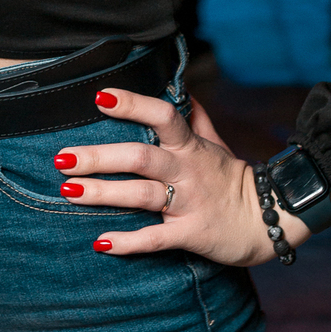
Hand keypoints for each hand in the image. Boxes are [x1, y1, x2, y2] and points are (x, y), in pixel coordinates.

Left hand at [54, 87, 313, 264]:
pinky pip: (156, 238)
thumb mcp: (216, 145)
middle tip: (61, 158)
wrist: (269, 222)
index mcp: (190, 147)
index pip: (163, 116)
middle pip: (140, 157)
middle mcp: (187, 171)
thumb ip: (195, 118)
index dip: (133, 105)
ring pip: (141, 195)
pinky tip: (101, 242)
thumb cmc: (232, 181)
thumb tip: (179, 89)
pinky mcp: (191, 234)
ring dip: (103, 193)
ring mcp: (189, 203)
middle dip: (99, 157)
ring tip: (67, 191)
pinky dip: (129, 242)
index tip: (100, 97)